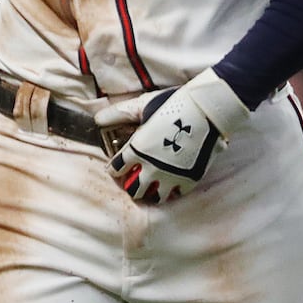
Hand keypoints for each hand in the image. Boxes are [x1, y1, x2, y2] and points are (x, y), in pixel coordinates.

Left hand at [93, 68, 249, 202]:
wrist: (205, 111)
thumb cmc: (170, 105)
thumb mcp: (140, 106)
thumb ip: (118, 114)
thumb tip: (97, 120)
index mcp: (136, 149)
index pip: (116, 168)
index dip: (114, 169)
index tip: (116, 169)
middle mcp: (151, 167)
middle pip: (134, 189)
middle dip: (132, 185)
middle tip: (134, 180)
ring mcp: (171, 176)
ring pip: (156, 196)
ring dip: (152, 192)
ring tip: (153, 186)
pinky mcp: (190, 180)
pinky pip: (177, 193)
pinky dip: (173, 190)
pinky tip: (172, 183)